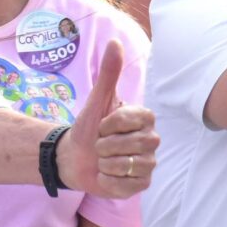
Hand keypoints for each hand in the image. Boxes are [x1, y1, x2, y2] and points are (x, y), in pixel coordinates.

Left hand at [56, 42, 158, 199]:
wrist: (74, 157)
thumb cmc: (88, 127)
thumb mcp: (97, 100)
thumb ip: (109, 73)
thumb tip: (115, 42)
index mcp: (145, 118)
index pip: (132, 120)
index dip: (109, 125)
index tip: (101, 125)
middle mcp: (152, 140)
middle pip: (134, 145)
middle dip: (106, 146)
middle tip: (99, 145)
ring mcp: (149, 163)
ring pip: (130, 166)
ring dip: (106, 164)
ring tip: (102, 160)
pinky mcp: (142, 184)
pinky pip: (127, 185)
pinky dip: (109, 181)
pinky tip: (105, 175)